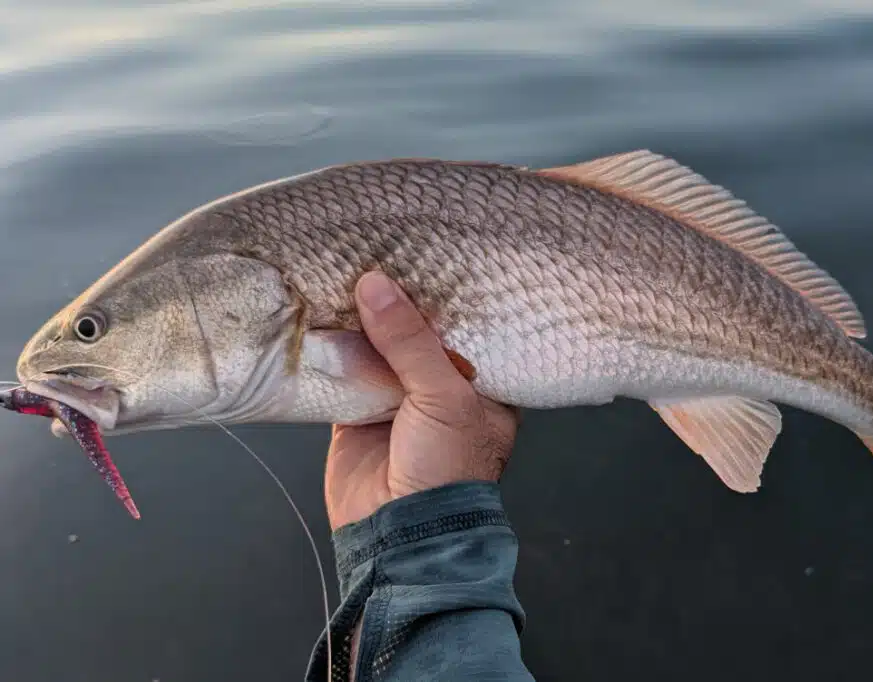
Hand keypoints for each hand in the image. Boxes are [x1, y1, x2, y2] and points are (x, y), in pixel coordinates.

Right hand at [324, 271, 518, 529]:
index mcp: (481, 382)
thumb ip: (411, 341)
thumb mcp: (443, 396)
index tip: (424, 248)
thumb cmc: (446, 467)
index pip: (463, 326)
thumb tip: (375, 283)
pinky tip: (319, 309)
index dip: (444, 292)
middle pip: (415, 333)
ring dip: (360, 318)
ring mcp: (398, 398)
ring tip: (343, 264)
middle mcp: (441, 386)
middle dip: (396, 301)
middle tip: (376, 244)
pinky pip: (344, 370)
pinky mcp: (357, 410)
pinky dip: (332, 347)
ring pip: (377, 347)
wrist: (399, 534)